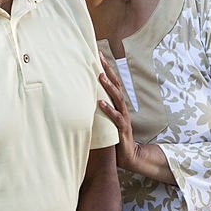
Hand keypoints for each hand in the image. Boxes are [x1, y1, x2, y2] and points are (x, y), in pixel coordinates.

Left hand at [98, 53, 142, 171]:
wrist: (129, 156)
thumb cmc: (114, 137)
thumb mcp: (105, 120)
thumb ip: (98, 109)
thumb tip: (82, 98)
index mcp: (118, 104)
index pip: (113, 82)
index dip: (106, 68)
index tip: (97, 54)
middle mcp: (122, 108)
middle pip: (116, 85)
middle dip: (108, 70)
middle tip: (99, 57)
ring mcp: (123, 117)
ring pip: (117, 98)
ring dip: (108, 86)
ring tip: (99, 76)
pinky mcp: (122, 129)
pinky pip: (116, 117)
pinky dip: (108, 109)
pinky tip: (100, 103)